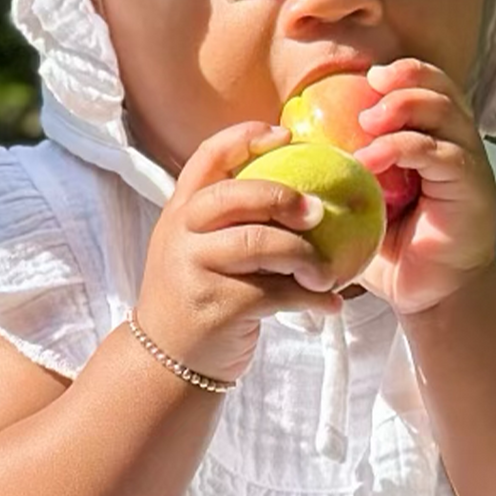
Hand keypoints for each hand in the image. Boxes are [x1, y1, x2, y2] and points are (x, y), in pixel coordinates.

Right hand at [134, 121, 342, 381]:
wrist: (165, 361)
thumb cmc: (196, 298)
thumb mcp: (195, 250)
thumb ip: (229, 221)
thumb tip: (301, 192)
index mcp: (179, 213)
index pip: (207, 158)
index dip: (245, 138)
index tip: (284, 135)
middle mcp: (181, 235)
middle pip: (236, 196)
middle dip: (284, 198)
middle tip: (318, 212)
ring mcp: (195, 270)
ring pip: (260, 244)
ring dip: (306, 257)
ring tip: (326, 273)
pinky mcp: (217, 306)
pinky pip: (278, 293)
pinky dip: (312, 299)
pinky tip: (329, 305)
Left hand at [353, 59, 495, 315]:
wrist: (430, 293)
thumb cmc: (391, 247)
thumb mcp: (362, 201)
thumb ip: (343, 170)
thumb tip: (289, 145)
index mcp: (435, 139)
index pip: (430, 87)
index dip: (405, 72)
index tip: (368, 75)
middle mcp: (457, 144)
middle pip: (443, 89)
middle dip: (407, 79)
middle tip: (370, 87)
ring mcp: (468, 164)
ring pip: (447, 113)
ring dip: (405, 106)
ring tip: (368, 121)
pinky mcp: (472, 188)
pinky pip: (441, 155)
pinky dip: (404, 148)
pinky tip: (371, 160)